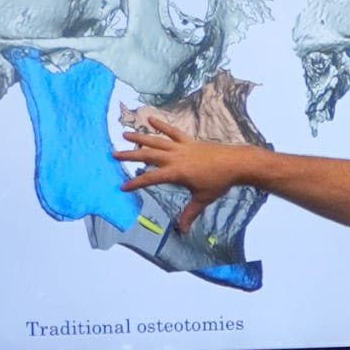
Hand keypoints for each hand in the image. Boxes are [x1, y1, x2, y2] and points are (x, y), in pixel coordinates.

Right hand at [112, 116, 251, 233]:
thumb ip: (189, 213)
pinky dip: (161, 124)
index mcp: (176, 172)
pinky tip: (150, 118)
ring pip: (156, 140)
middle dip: (130, 155)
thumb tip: (183, 230)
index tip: (123, 186)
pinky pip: (172, 131)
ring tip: (125, 134)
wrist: (235, 163)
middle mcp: (175, 157)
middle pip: (148, 155)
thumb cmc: (219, 182)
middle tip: (114, 154)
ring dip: (140, 138)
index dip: (136, 183)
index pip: (151, 178)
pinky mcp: (189, 140)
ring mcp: (181, 146)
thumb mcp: (202, 199)